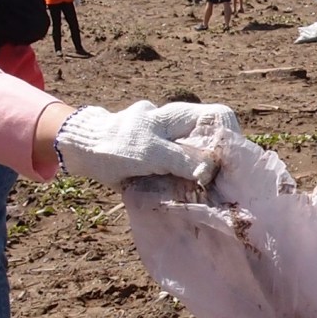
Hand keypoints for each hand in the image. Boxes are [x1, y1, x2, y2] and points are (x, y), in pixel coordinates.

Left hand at [56, 101, 239, 187]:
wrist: (85, 152)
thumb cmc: (118, 144)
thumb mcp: (151, 152)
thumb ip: (182, 159)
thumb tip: (210, 171)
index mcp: (182, 116)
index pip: (221, 117)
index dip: (231, 136)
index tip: (229, 163)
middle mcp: (182, 130)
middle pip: (216, 143)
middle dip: (221, 166)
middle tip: (220, 188)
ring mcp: (175, 148)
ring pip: (204, 163)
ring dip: (206, 181)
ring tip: (205, 197)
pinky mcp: (167, 166)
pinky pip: (187, 176)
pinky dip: (191, 189)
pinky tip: (189, 200)